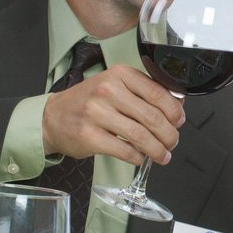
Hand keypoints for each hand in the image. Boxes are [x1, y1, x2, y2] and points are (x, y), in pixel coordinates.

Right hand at [41, 65, 185, 165]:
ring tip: (163, 155)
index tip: (179, 121)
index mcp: (120, 74)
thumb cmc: (90, 101)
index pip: (158, 93)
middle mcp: (108, 90)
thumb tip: (178, 106)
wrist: (53, 116)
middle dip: (169, 134)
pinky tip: (142, 158)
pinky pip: (125, 150)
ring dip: (157, 149)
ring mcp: (96, 113)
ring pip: (141, 136)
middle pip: (152, 117)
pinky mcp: (89, 136)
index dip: (175, 111)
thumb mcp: (116, 86)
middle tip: (173, 142)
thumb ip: (145, 92)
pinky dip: (138, 157)